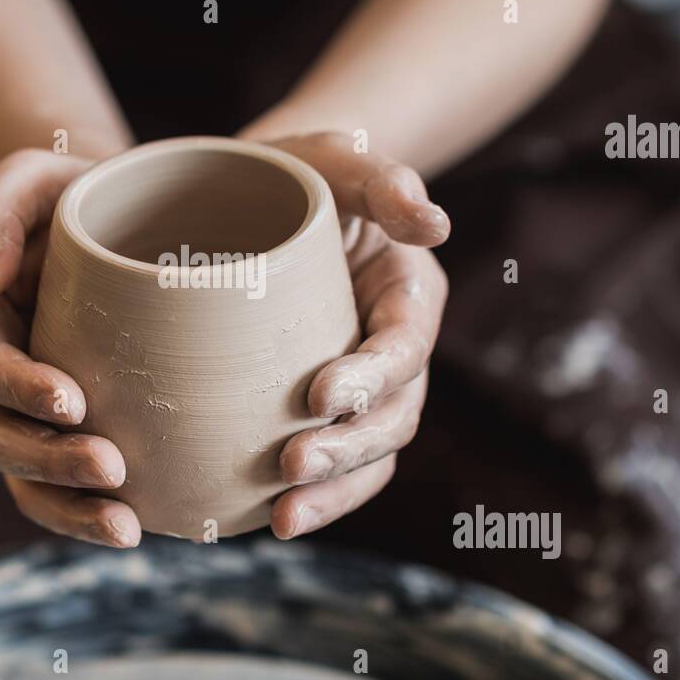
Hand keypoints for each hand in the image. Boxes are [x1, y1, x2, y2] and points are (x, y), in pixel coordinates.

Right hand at [0, 149, 141, 547]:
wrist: (120, 223)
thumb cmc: (75, 194)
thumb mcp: (36, 177)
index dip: (15, 386)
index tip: (72, 398)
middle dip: (49, 458)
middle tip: (114, 465)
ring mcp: (12, 414)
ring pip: (22, 477)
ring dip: (68, 506)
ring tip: (127, 525)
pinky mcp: (54, 436)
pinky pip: (56, 491)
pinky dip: (85, 516)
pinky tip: (133, 529)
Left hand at [261, 133, 449, 539]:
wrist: (244, 204)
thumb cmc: (294, 176)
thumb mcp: (334, 159)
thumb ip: (383, 179)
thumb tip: (435, 223)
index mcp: (408, 293)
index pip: (405, 345)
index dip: (373, 376)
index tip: (319, 393)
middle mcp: (394, 349)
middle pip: (394, 415)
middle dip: (350, 447)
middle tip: (291, 463)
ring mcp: (362, 389)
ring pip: (370, 456)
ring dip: (334, 490)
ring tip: (283, 517)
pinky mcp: (323, 415)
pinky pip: (335, 468)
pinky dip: (313, 498)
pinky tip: (267, 519)